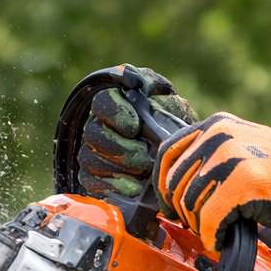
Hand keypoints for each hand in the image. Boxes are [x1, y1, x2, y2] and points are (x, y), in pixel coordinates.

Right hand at [76, 66, 194, 199]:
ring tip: (143, 174)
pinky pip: (91, 183)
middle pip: (94, 135)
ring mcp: (94, 153)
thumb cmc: (172, 122)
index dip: (115, 114)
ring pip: (90, 159)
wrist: (179, 153)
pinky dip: (112, 187)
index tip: (134, 126)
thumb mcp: (169, 99)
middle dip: (120, 149)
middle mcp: (99, 127)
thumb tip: (137, 82)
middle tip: (144, 157)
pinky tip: (134, 189)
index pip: (101, 103)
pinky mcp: (95, 178)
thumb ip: (153, 85)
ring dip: (118, 169)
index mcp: (115, 103)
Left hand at [155, 113, 270, 250]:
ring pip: (190, 204)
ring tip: (217, 231)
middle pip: (176, 183)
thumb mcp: (243, 149)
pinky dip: (212, 236)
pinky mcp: (240, 186)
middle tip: (199, 224)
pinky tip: (222, 239)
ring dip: (200, 226)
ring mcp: (229, 159)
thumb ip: (212, 156)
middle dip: (183, 210)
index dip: (163, 184)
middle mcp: (219, 137)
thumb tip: (178, 184)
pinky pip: (208, 220)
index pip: (169, 153)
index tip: (168, 204)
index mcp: (217, 125)